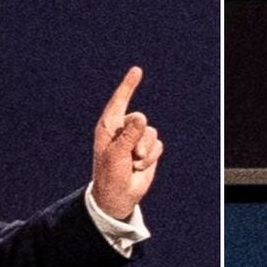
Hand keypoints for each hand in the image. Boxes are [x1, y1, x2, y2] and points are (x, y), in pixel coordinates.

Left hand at [92, 66, 162, 219]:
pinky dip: (152, 158)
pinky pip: (158, 145)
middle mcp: (123, 129)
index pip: (119, 101)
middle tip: (131, 155)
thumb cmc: (110, 175)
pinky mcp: (148, 149)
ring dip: (145, 151)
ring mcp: (136, 139)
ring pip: (151, 133)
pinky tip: (141, 167)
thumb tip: (141, 117)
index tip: (137, 71)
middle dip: (139, 138)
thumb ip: (129, 135)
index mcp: (109, 127)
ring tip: (134, 163)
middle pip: (140, 119)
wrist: (119, 196)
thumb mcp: (116, 154)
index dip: (128, 86)